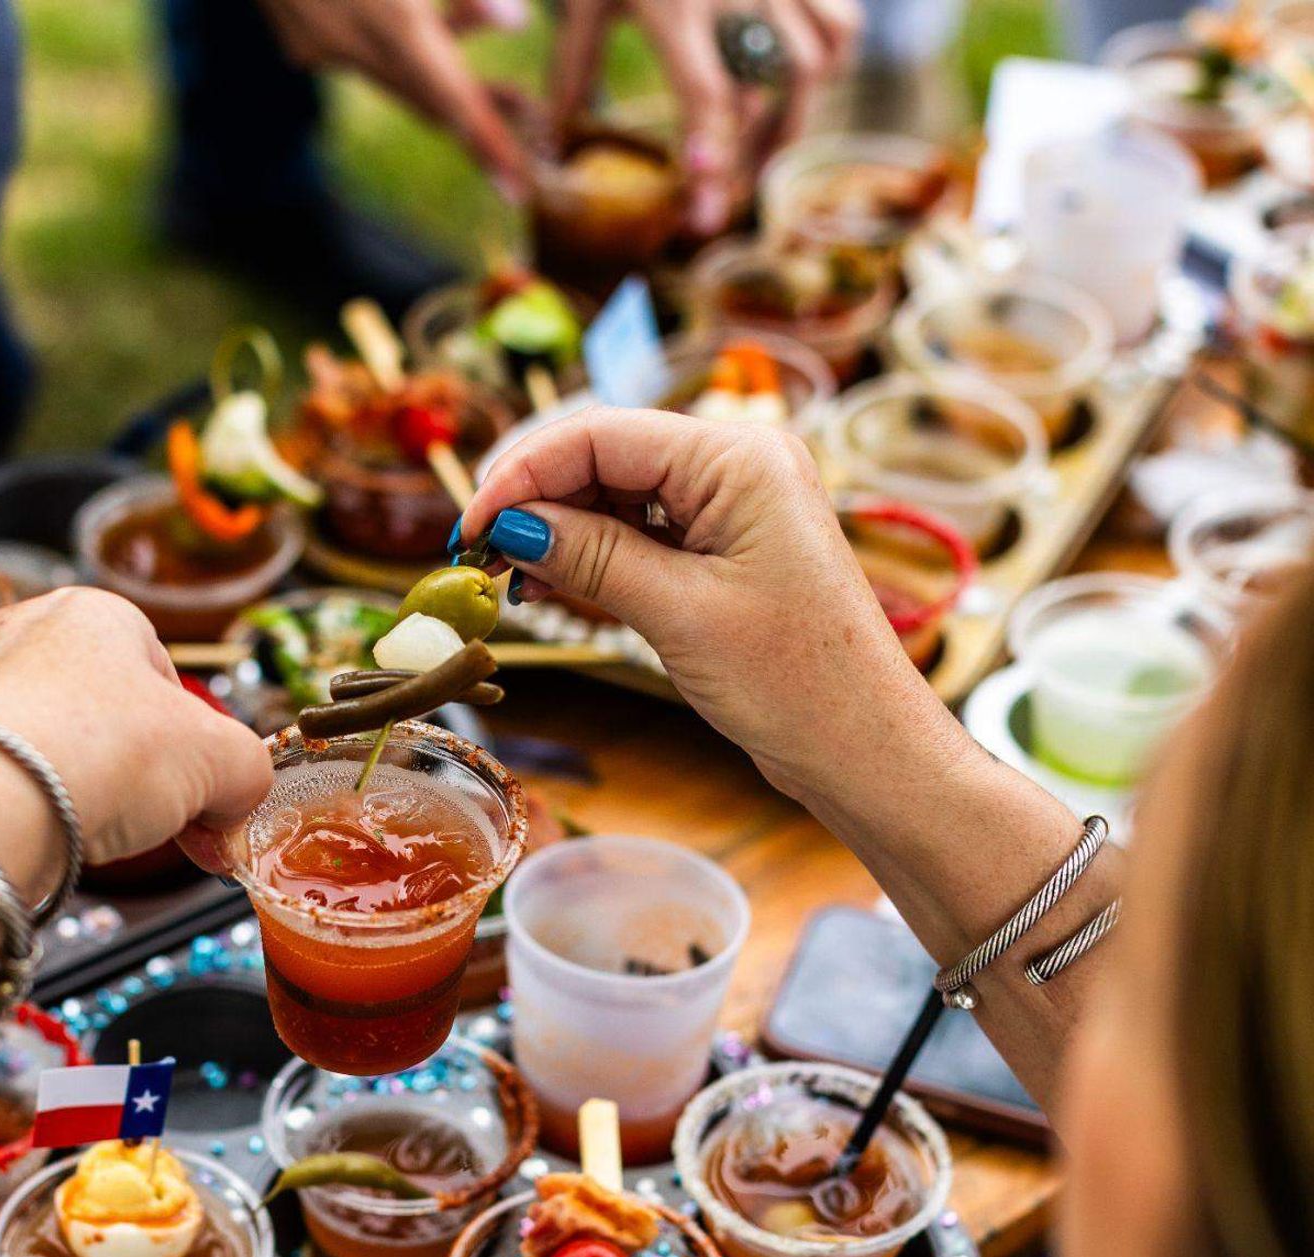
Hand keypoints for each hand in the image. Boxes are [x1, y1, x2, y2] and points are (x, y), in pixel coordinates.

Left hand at [0, 588, 273, 869]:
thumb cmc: (105, 758)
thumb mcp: (223, 763)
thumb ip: (247, 773)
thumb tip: (237, 800)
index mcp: (96, 610)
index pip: (165, 680)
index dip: (194, 750)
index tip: (203, 806)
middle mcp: (20, 627)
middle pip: (102, 708)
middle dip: (136, 771)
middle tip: (156, 828)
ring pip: (44, 737)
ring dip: (75, 784)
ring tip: (90, 834)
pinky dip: (16, 800)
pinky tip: (29, 834)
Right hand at [255, 0, 531, 194]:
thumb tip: (516, 21)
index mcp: (392, 19)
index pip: (452, 99)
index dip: (488, 146)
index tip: (519, 191)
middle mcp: (352, 44)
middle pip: (429, 101)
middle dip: (481, 115)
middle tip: (534, 124)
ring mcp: (319, 47)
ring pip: (398, 80)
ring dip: (445, 77)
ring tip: (499, 78)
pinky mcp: (300, 40)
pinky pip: (363, 58)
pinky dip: (400, 50)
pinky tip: (413, 18)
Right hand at [459, 406, 955, 803]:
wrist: (865, 747)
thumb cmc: (796, 681)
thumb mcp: (677, 613)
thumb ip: (589, 557)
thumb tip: (510, 524)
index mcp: (738, 457)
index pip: (599, 435)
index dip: (520, 475)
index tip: (467, 528)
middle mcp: (738, 463)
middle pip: (602, 455)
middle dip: (533, 501)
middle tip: (474, 557)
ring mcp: (733, 503)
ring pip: (614, 493)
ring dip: (555, 529)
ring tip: (505, 577)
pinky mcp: (725, 545)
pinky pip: (639, 529)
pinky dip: (589, 553)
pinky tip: (546, 582)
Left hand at [551, 0, 861, 233]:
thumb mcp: (588, 0)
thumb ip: (573, 71)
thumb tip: (553, 144)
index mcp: (674, 1)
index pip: (705, 90)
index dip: (712, 150)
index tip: (710, 200)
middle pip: (775, 87)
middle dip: (756, 148)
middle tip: (726, 190)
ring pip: (818, 59)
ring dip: (791, 111)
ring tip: (758, 142)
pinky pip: (841, 24)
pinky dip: (824, 62)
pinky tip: (787, 82)